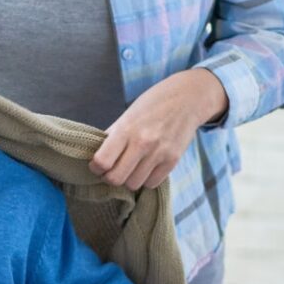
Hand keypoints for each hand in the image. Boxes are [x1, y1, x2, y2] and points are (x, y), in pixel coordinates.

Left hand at [90, 69, 227, 191]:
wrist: (187, 99)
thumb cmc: (153, 104)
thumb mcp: (128, 114)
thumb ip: (113, 136)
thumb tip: (97, 157)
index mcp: (126, 129)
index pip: (102, 161)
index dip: (95, 167)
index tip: (98, 164)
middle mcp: (142, 143)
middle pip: (116, 178)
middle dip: (110, 177)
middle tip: (112, 170)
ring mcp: (159, 153)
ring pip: (134, 184)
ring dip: (129, 179)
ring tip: (131, 168)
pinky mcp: (173, 160)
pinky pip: (152, 183)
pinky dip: (146, 179)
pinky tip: (146, 168)